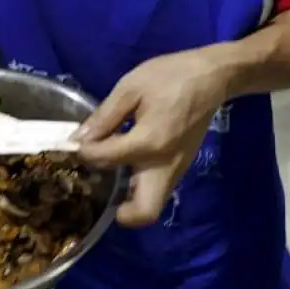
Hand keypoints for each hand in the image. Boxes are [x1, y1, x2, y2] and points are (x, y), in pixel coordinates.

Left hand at [75, 48, 230, 226]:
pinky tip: (123, 168)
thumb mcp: (130, 88)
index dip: (85, 153)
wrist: (213, 76)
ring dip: (129, 202)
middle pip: (144, 212)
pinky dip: (139, 189)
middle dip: (120, 211)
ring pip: (152, 204)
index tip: (76, 143)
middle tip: (99, 189)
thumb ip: (104, 116)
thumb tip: (79, 138)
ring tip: (108, 179)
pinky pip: (158, 189)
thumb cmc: (172, 76)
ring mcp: (177, 169)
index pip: (106, 160)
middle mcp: (164, 165)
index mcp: (149, 142)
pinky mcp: (181, 167)